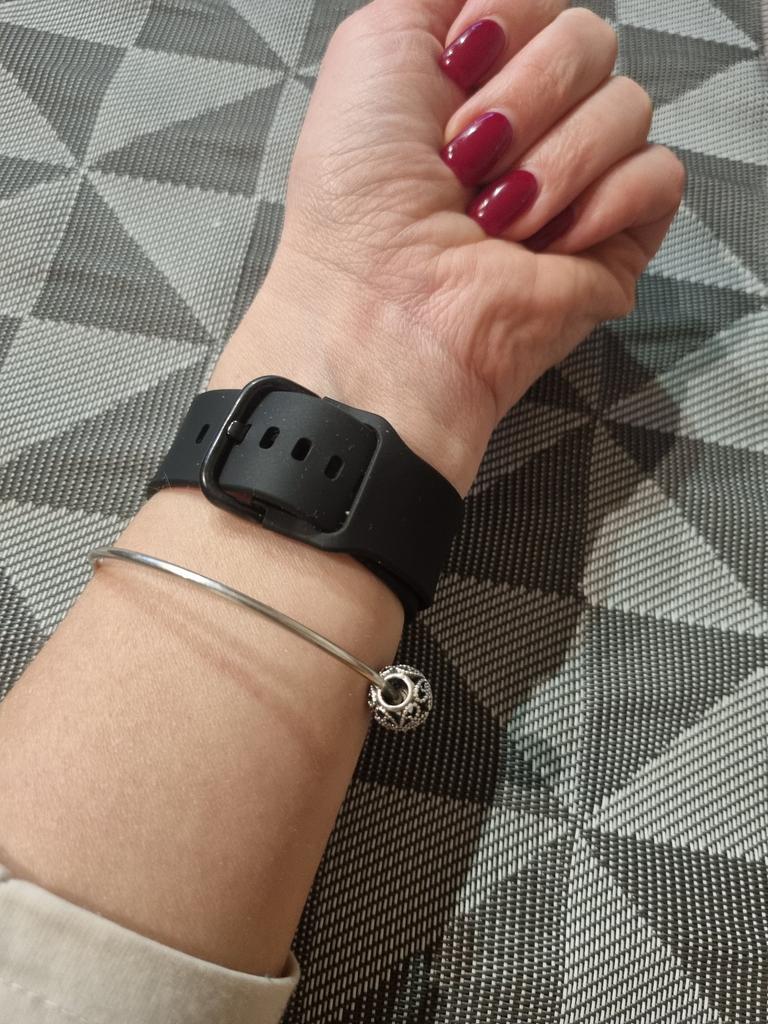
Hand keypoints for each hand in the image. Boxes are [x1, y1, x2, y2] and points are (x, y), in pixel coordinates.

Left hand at [211, 0, 684, 494]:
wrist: (385, 308)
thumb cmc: (359, 203)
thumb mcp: (374, 49)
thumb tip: (492, 5)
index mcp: (474, 82)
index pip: (540, 5)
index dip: (504, 26)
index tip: (453, 75)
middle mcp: (529, 128)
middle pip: (591, 42)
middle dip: (526, 96)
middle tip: (467, 161)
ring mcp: (575, 183)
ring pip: (628, 105)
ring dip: (554, 160)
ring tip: (499, 218)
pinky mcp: (613, 239)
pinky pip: (660, 175)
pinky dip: (605, 201)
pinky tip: (549, 239)